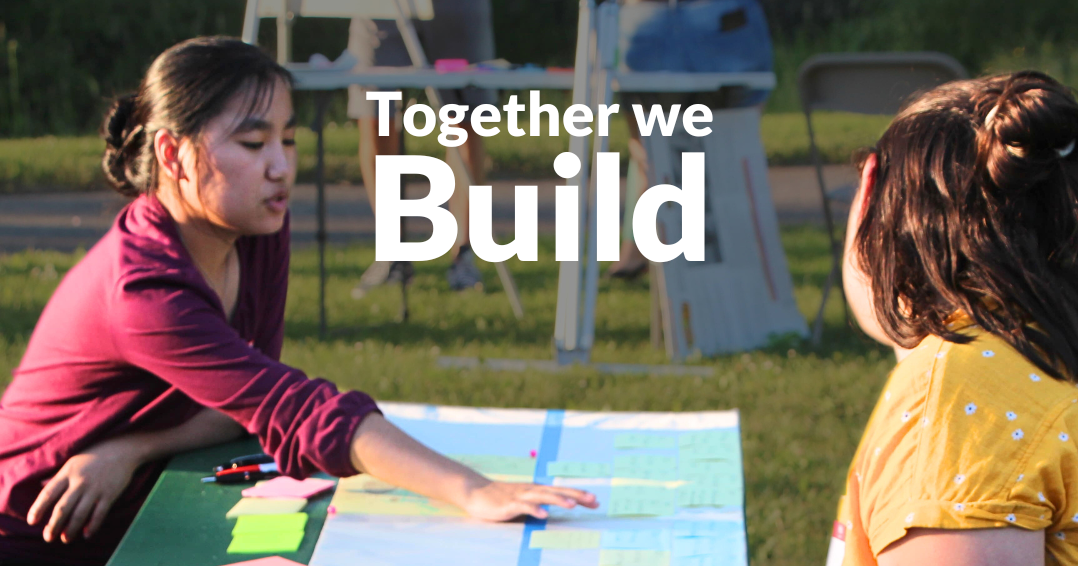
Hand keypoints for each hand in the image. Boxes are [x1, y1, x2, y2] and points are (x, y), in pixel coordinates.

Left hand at [27, 442, 142, 542]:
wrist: (123, 448)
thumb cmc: (94, 455)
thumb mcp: (72, 462)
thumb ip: (58, 476)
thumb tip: (41, 486)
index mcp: (68, 472)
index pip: (48, 493)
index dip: (38, 508)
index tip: (32, 521)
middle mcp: (80, 481)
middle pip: (62, 508)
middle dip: (53, 525)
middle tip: (48, 537)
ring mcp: (95, 488)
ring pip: (80, 514)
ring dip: (71, 529)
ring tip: (66, 539)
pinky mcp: (110, 494)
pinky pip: (99, 514)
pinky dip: (92, 526)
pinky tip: (86, 534)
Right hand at [460, 480, 598, 520]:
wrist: (476, 493)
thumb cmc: (501, 499)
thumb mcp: (523, 502)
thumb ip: (537, 506)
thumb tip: (552, 514)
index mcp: (537, 491)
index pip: (562, 492)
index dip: (579, 495)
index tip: (596, 501)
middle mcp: (531, 490)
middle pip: (557, 491)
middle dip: (576, 495)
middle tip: (593, 500)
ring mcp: (520, 496)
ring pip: (543, 496)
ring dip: (558, 500)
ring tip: (572, 505)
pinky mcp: (509, 504)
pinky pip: (523, 507)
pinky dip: (534, 509)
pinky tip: (543, 515)